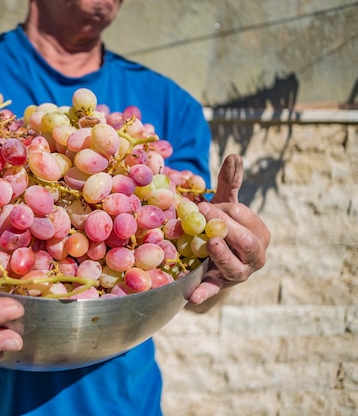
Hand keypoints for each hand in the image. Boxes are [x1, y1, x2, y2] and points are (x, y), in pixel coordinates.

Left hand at [188, 154, 270, 304]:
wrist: (210, 255)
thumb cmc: (220, 226)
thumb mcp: (223, 205)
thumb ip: (229, 183)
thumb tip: (234, 155)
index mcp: (259, 235)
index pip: (246, 219)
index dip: (227, 211)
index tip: (205, 204)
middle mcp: (255, 257)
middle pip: (248, 243)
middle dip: (227, 226)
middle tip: (204, 213)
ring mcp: (238, 274)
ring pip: (236, 267)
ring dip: (223, 256)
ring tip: (212, 244)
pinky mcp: (218, 286)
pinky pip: (212, 290)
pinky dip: (204, 293)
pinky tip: (192, 296)